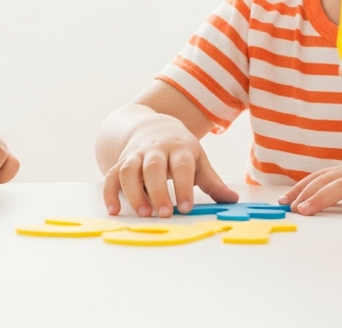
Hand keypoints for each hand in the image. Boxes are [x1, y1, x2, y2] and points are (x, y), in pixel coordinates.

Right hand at [102, 114, 237, 217]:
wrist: (154, 127)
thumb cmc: (180, 150)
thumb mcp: (199, 160)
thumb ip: (212, 182)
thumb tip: (232, 200)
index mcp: (179, 148)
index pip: (182, 166)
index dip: (184, 186)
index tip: (186, 207)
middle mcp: (155, 149)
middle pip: (154, 167)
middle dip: (158, 191)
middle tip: (165, 214)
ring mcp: (136, 154)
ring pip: (129, 170)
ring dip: (134, 192)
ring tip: (143, 214)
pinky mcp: (121, 161)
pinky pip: (111, 175)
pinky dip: (110, 192)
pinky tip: (114, 210)